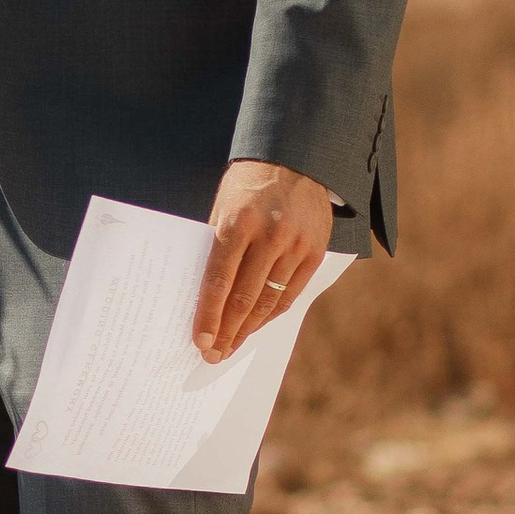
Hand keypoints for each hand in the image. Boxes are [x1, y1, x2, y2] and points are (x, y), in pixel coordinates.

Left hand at [194, 160, 334, 360]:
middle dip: (226, 331)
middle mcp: (269, 236)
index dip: (208, 316)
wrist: (296, 159)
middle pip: (245, 298)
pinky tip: (256, 327)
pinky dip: (271, 314)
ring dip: (248, 330)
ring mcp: (296, 246)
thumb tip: (203, 296)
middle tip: (212, 354)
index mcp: (237, 223)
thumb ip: (215, 247)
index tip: (200, 341)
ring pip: (269, 301)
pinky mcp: (315, 252)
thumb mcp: (222, 206)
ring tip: (231, 347)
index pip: (218, 281)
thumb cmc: (247, 184)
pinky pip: (290, 293)